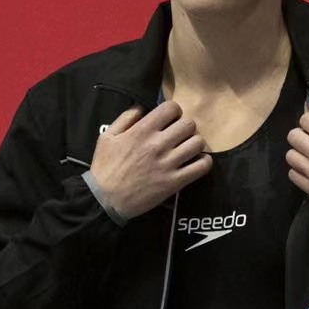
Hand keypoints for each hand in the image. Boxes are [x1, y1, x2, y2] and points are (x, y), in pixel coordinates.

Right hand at [89, 101, 211, 219]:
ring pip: (198, 143)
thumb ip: (125, 118)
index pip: (171, 108)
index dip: (174, 111)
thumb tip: (143, 107)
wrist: (106, 200)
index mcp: (142, 130)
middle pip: (189, 124)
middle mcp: (158, 144)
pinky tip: (195, 162)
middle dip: (185, 126)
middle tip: (180, 134)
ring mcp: (168, 164)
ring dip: (195, 143)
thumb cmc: (105, 168)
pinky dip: (203, 162)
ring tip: (188, 148)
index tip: (170, 118)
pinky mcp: (175, 182)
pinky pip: (202, 166)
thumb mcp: (107, 137)